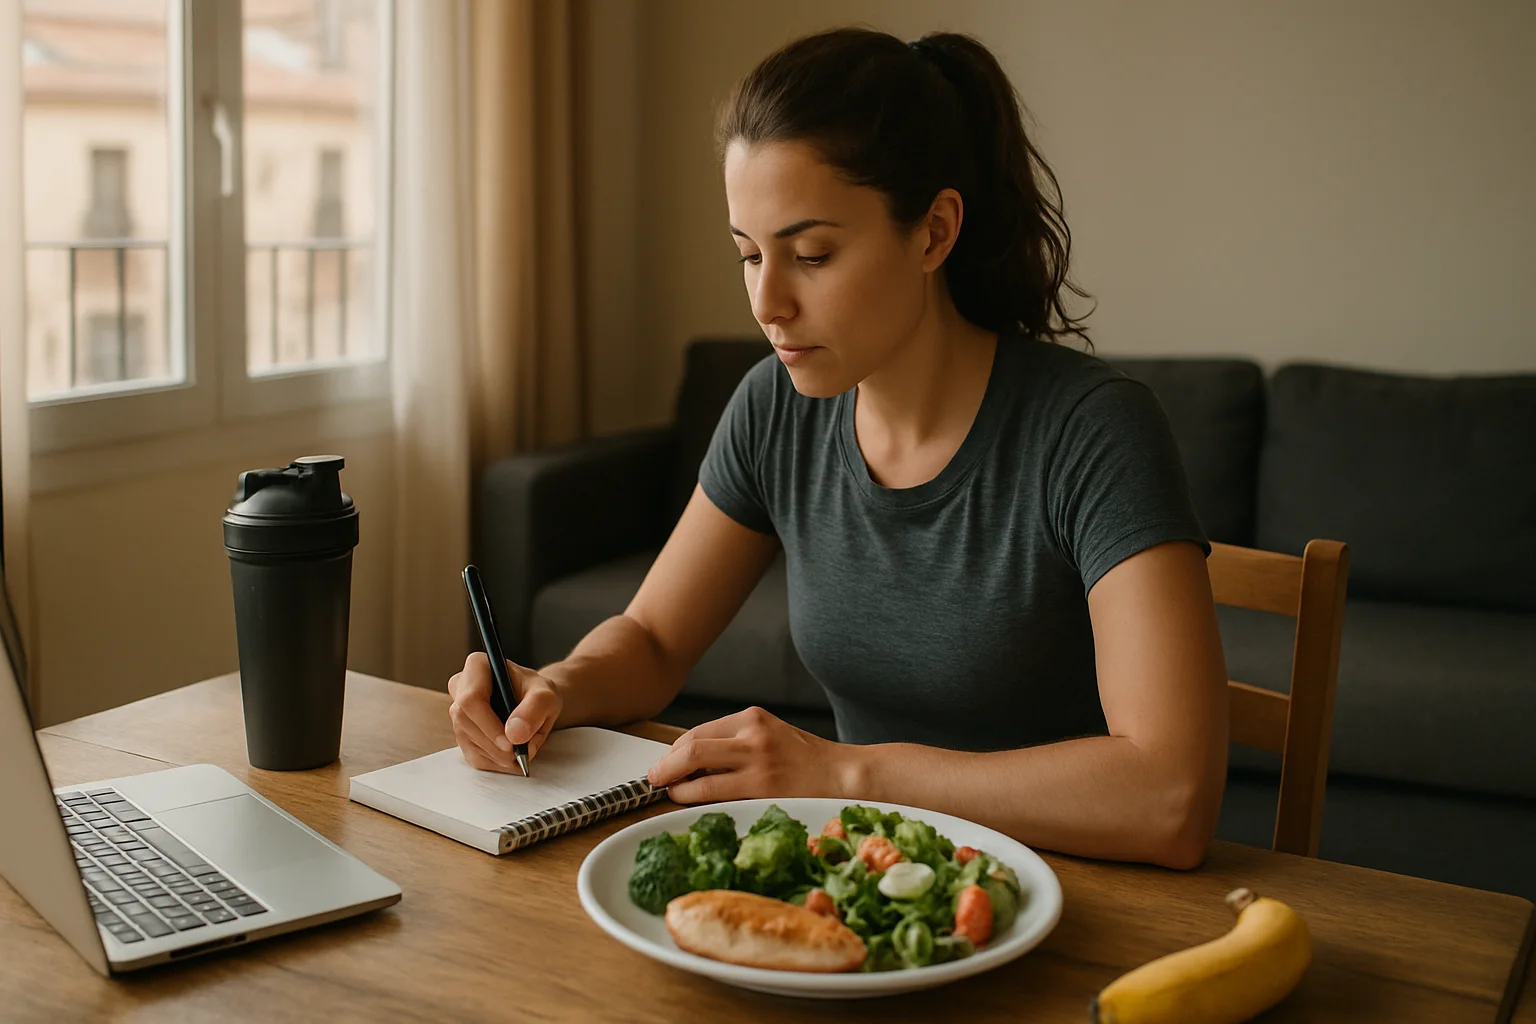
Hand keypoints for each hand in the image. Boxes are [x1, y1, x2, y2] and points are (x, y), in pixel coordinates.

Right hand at [446, 652, 562, 772]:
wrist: (535, 703)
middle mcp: (461, 687)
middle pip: (466, 722)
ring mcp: (457, 712)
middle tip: (521, 753)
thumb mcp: (547, 696)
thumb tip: (514, 733)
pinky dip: (496, 762)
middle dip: (495, 745)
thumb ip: (534, 709)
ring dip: (498, 755)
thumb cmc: (538, 693)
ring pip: (468, 741)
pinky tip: (512, 756)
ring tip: (523, 750)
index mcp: (477, 667)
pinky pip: (473, 755)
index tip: (511, 744)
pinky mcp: (462, 734)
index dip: (488, 725)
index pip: (471, 699)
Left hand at [646, 706, 857, 802]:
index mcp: (752, 718)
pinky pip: (718, 798)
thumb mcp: (769, 734)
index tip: (664, 765)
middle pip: (690, 749)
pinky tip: (695, 804)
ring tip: (673, 794)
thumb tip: (688, 760)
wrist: (844, 775)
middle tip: (654, 780)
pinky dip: (698, 802)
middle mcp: (753, 736)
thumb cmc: (804, 758)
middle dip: (664, 767)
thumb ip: (733, 742)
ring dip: (677, 788)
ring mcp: (758, 765)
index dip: (673, 752)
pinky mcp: (764, 792)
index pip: (697, 733)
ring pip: (699, 777)